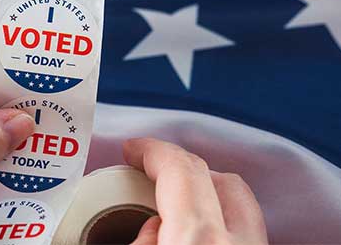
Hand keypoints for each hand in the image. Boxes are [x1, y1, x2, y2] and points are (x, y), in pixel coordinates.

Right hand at [124, 138, 267, 244]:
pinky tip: (201, 237)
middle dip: (185, 166)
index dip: (153, 150)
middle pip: (224, 181)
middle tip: (157, 172)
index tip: (136, 149)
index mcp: (198, 242)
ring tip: (179, 205)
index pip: (180, 171)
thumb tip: (152, 232)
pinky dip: (225, 224)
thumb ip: (141, 243)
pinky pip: (250, 233)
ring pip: (244, 206)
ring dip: (210, 193)